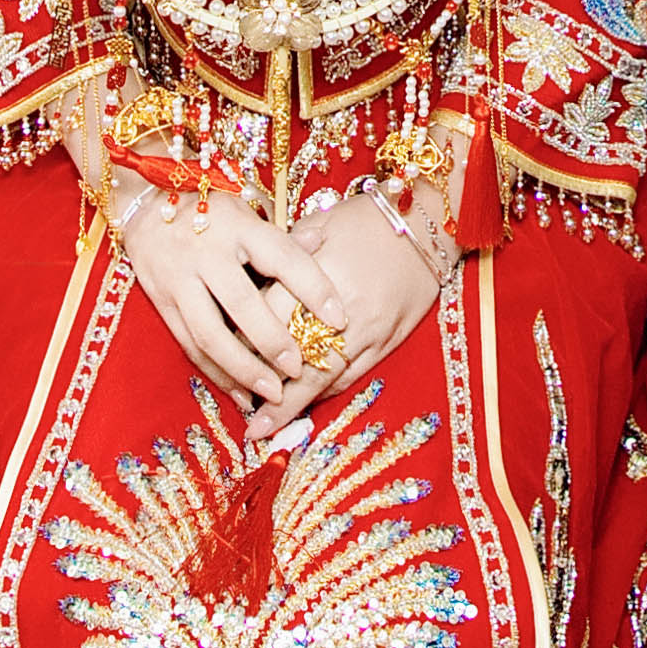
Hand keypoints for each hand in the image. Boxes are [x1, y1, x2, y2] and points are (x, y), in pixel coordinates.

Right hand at [110, 189, 314, 421]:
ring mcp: (179, 278)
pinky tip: (239, 392)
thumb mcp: (247, 210)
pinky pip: (189, 344)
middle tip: (299, 369)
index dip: (313, 288)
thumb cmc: (210, 210)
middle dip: (273, 342)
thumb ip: (281, 236)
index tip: (339, 319)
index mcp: (238, 226)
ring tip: (272, 393)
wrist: (143, 202)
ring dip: (243, 369)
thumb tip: (321, 240)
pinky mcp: (161, 301)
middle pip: (242, 304)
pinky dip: (215, 372)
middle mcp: (207, 251)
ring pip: (210, 333)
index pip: (283, 258)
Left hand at [246, 190, 459, 444]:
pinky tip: (304, 405)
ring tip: (263, 427)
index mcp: (316, 276)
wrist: (426, 225)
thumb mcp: (318, 226)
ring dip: (290, 406)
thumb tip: (250, 286)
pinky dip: (323, 394)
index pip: (268, 321)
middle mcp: (340, 310)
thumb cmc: (365, 220)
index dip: (242, 345)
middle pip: (292, 359)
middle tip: (239, 408)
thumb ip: (283, 258)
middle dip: (262, 386)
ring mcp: (366, 331)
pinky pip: (349, 378)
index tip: (220, 360)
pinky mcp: (385, 343)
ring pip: (320, 379)